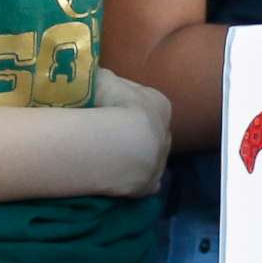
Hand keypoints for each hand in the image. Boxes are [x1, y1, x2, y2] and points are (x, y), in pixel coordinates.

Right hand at [92, 67, 173, 197]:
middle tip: (107, 134)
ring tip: (108, 156)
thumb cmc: (110, 106)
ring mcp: (159, 160)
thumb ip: (102, 79)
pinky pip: (145, 182)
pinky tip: (118, 178)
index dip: (126, 105)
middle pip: (149, 130)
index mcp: (159, 105)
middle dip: (133, 132)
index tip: (107, 107)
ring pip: (148, 156)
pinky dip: (134, 180)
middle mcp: (165, 133)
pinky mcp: (149, 184)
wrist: (116, 144)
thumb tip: (96, 78)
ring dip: (133, 156)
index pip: (144, 102)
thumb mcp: (102, 80)